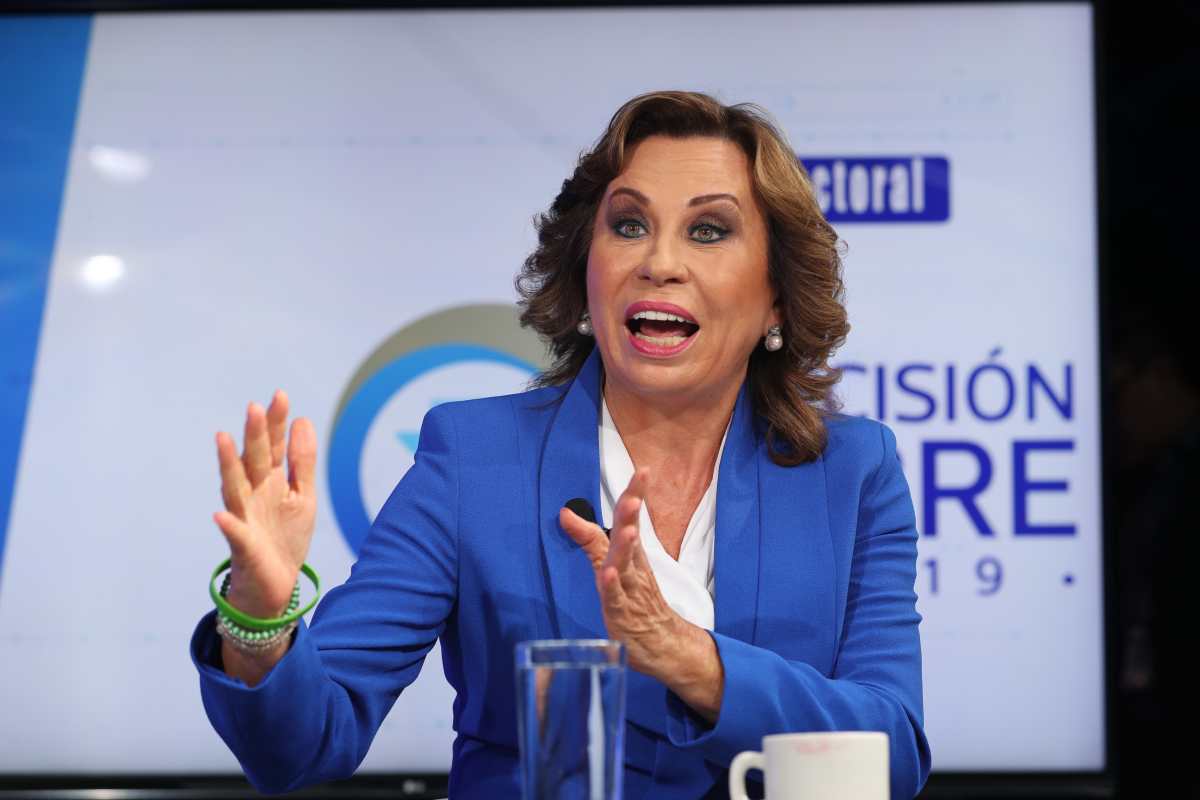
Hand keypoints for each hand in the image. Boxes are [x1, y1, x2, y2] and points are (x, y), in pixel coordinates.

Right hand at [213, 390, 316, 619]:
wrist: (276, 586)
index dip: (276, 422)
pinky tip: (220, 516)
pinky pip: (234, 535)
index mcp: (269, 481)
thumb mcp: (302, 495)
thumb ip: (301, 461)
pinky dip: (227, 526)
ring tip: (223, 439)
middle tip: (255, 407)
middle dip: (254, 435)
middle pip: (253, 460)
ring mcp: (244, 518)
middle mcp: (253, 494)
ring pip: (234, 488)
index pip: (272, 445)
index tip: (281, 395)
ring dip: (228, 465)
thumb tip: (302, 420)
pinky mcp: (243, 546)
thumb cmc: (285, 537)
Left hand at [558, 467, 683, 677]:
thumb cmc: (636, 600)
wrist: (662, 644)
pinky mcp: (622, 615)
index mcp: (632, 553)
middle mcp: (633, 567)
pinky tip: (609, 573)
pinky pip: (616, 600)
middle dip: (631, 516)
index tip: (644, 470)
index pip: (632, 519)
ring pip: (627, 566)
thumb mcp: (613, 564)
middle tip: (634, 496)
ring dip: (626, 548)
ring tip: (629, 531)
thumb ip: (590, 539)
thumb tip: (565, 512)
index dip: (636, 495)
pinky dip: (612, 586)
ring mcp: (629, 591)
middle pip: (631, 537)